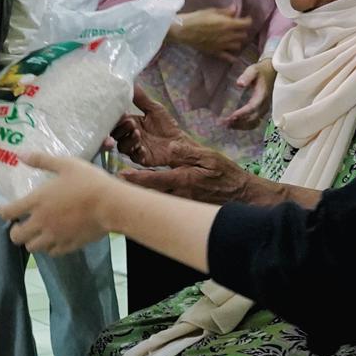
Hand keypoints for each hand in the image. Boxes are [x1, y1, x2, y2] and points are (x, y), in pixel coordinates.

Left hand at [0, 152, 120, 254]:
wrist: (111, 204)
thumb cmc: (88, 181)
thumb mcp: (65, 164)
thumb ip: (41, 160)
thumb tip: (19, 154)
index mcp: (37, 202)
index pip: (8, 212)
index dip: (3, 212)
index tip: (8, 209)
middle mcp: (41, 222)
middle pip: (16, 236)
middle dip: (15, 230)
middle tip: (22, 223)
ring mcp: (55, 237)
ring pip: (32, 248)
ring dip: (31, 241)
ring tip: (38, 232)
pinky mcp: (68, 246)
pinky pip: (52, 253)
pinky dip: (49, 247)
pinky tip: (55, 238)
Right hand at [111, 85, 183, 166]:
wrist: (179, 142)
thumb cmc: (166, 125)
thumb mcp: (154, 108)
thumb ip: (141, 98)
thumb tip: (131, 81)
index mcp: (130, 123)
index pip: (116, 121)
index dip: (114, 118)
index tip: (119, 112)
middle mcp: (129, 136)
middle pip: (116, 134)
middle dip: (121, 129)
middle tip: (131, 123)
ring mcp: (134, 148)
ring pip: (122, 146)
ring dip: (128, 140)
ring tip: (137, 133)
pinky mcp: (141, 158)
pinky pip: (134, 157)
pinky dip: (136, 151)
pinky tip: (142, 147)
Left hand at [119, 138, 251, 204]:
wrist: (240, 196)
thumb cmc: (226, 175)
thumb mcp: (210, 157)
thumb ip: (188, 152)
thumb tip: (169, 147)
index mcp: (184, 180)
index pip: (155, 179)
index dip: (137, 178)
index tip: (121, 175)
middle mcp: (179, 194)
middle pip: (149, 194)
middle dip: (132, 190)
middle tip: (115, 185)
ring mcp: (181, 203)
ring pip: (155, 200)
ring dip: (140, 196)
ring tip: (122, 190)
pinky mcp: (184, 208)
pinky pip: (164, 205)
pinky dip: (152, 201)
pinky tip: (142, 197)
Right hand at [168, 6, 252, 61]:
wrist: (183, 30)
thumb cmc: (196, 18)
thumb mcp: (211, 11)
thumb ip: (225, 12)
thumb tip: (235, 9)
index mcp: (228, 24)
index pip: (246, 24)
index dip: (248, 20)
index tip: (246, 18)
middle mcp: (228, 36)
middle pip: (243, 35)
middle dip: (241, 30)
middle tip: (237, 27)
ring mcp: (222, 45)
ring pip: (238, 45)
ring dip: (237, 41)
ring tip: (233, 38)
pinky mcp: (216, 52)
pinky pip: (228, 57)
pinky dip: (232, 57)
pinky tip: (233, 57)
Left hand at [221, 58, 275, 129]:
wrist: (272, 73)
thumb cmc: (260, 71)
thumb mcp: (253, 70)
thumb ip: (247, 76)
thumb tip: (239, 84)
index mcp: (262, 95)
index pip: (252, 107)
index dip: (242, 113)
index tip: (231, 116)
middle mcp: (264, 105)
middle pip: (252, 118)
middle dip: (238, 122)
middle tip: (224, 123)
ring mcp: (264, 110)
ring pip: (253, 123)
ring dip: (240, 126)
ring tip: (227, 125)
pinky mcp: (261, 111)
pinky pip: (254, 123)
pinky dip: (244, 126)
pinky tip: (234, 125)